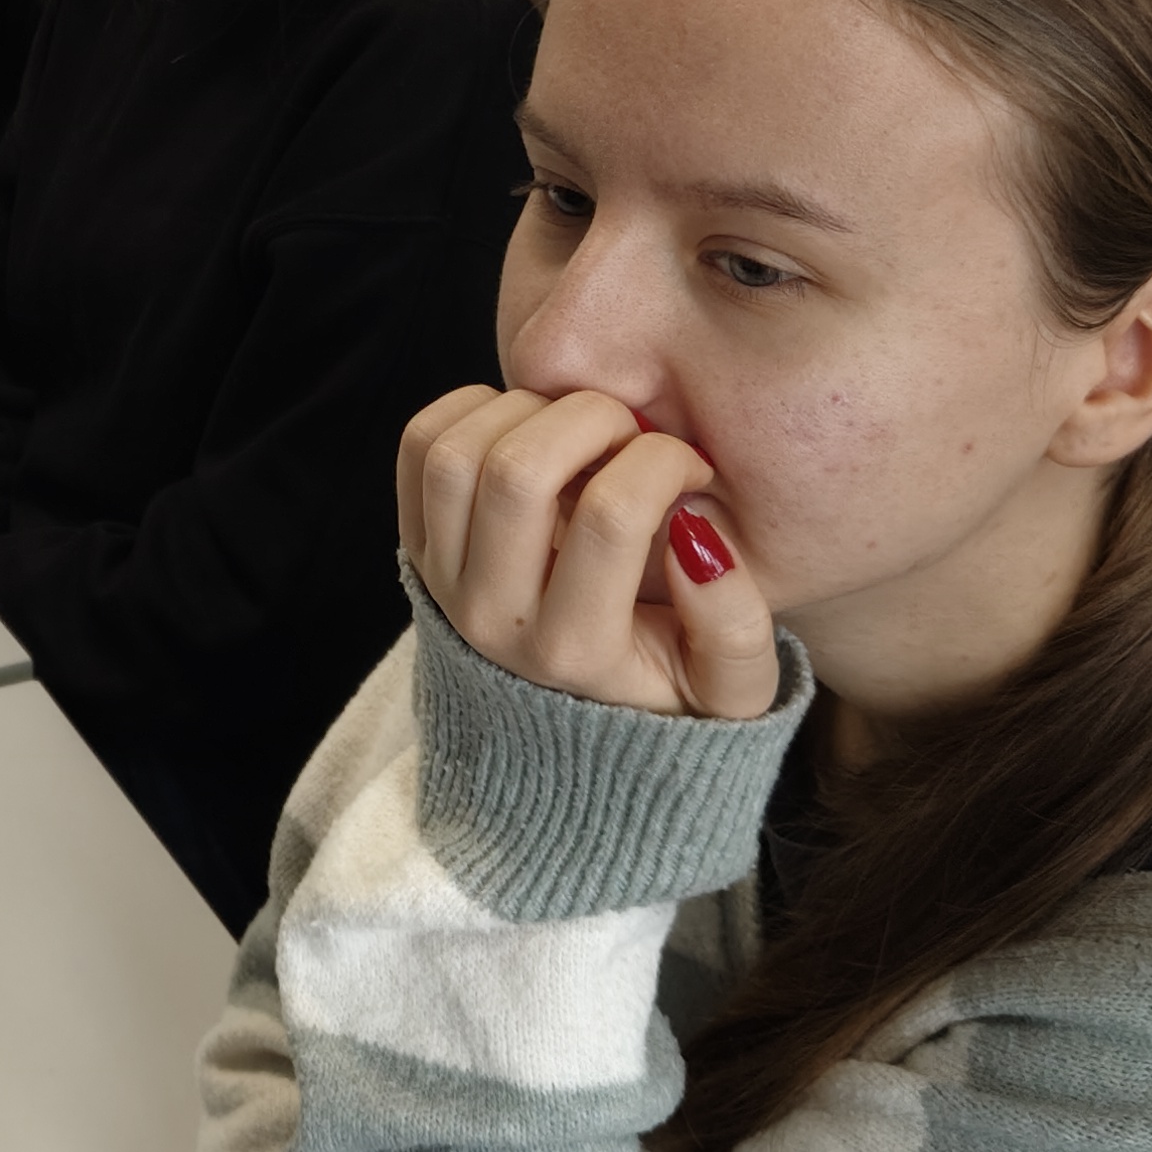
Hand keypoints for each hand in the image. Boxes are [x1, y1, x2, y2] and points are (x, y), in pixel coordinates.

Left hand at [399, 387, 776, 721]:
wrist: (560, 741)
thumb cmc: (661, 692)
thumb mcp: (729, 691)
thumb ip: (736, 629)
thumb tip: (694, 536)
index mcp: (575, 653)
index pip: (610, 517)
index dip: (664, 462)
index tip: (692, 468)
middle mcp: (492, 619)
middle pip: (517, 472)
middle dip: (591, 418)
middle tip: (630, 433)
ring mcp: (441, 581)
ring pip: (458, 454)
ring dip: (527, 413)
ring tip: (578, 431)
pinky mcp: (415, 545)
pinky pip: (421, 446)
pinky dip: (473, 411)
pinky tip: (528, 429)